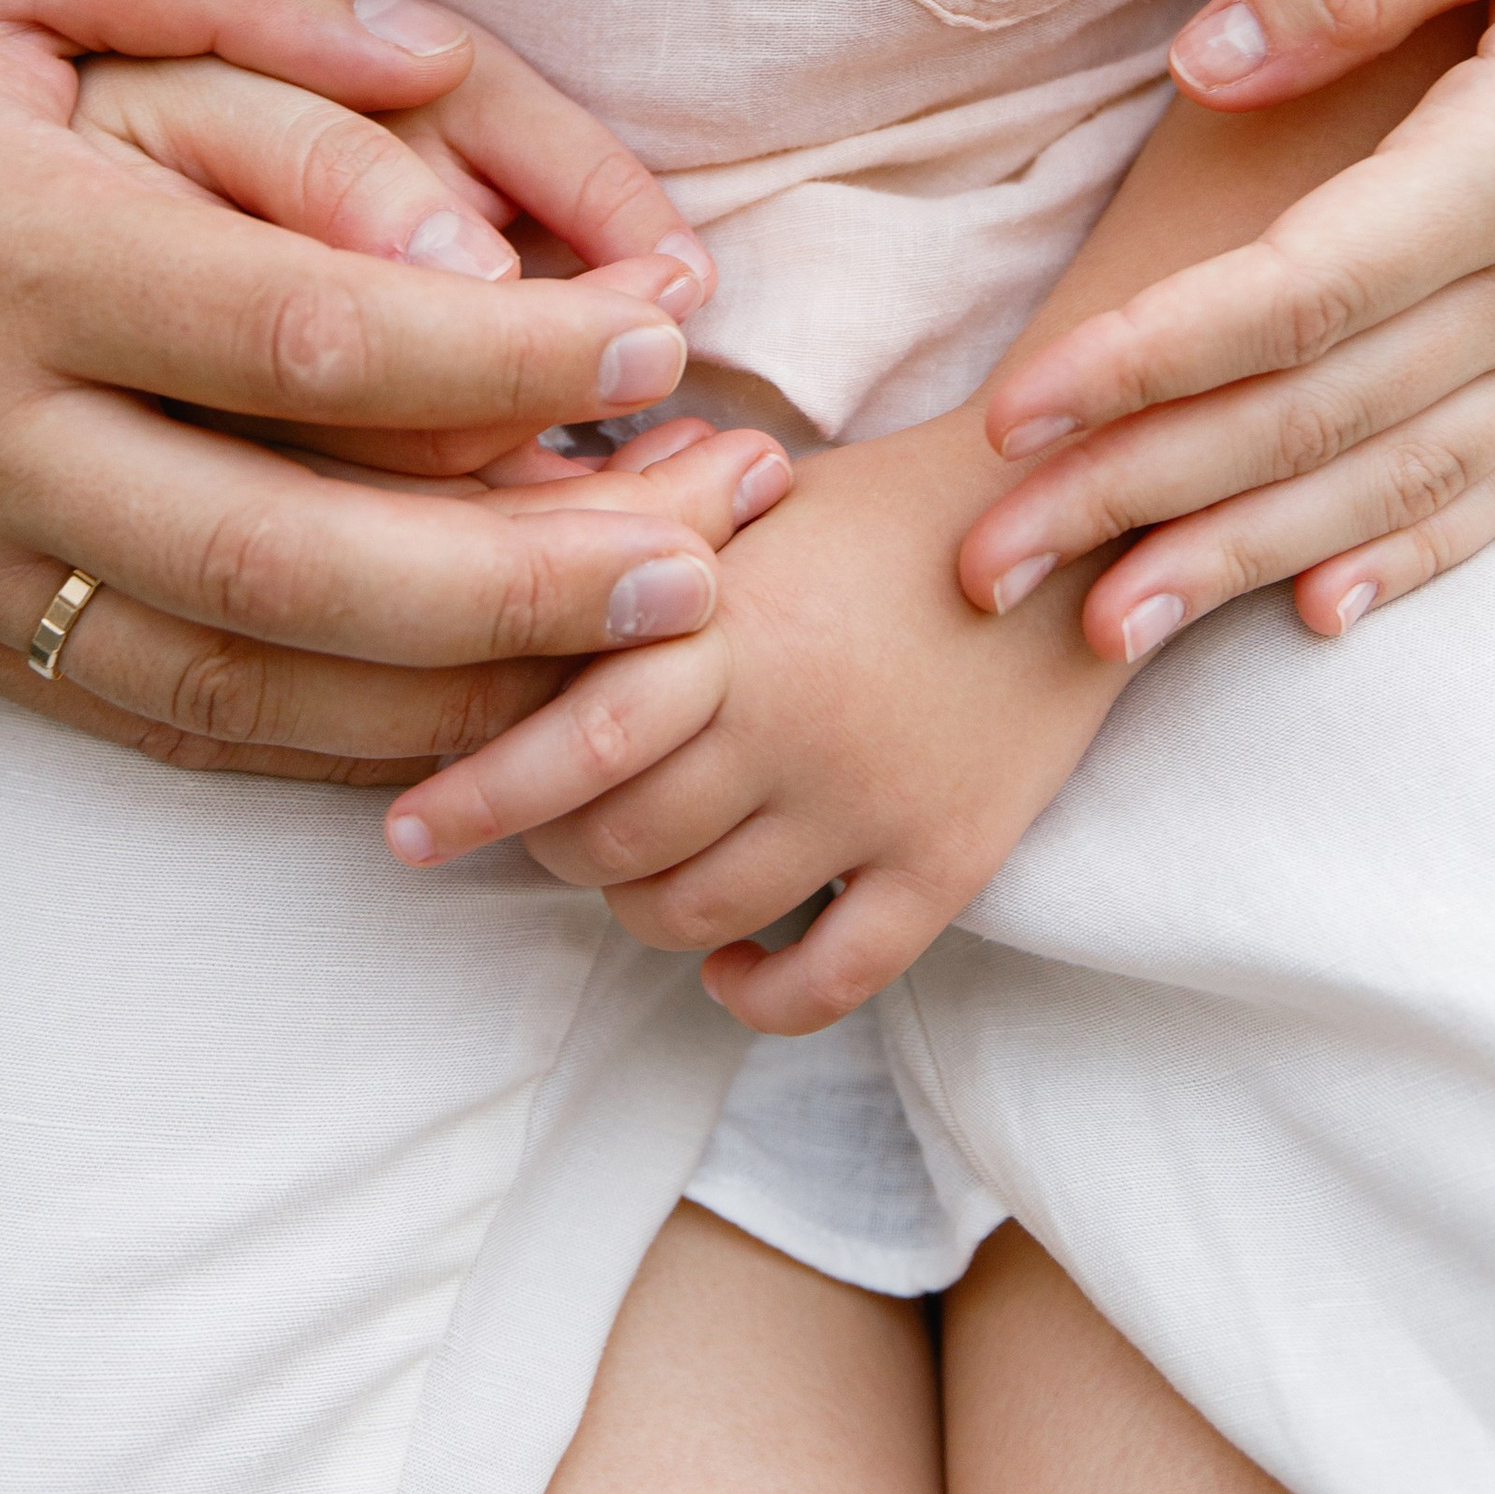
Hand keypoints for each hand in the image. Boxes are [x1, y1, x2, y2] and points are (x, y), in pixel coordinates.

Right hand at [0, 0, 780, 761]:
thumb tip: (439, 51)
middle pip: (294, 560)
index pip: (308, 330)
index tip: (664, 335)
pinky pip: (155, 724)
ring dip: (452, 700)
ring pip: (237, 687)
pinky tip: (457, 728)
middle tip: (702, 565)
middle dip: (522, 582)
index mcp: (4, 244)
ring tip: (628, 675)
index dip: (513, 352)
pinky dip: (321, 747)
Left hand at [383, 413, 1125, 1034]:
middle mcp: (796, 724)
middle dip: (555, 848)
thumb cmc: (892, 503)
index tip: (409, 831)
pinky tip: (728, 961)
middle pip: (617, 843)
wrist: (1085, 520)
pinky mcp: (948, 863)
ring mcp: (872, 803)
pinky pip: (825, 981)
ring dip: (638, 911)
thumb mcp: (759, 502)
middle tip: (541, 829)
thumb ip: (646, 557)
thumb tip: (511, 596)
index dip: (479, 794)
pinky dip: (753, 992)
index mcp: (739, 621)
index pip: (576, 734)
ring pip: (698, 916)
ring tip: (633, 873)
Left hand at [963, 0, 1494, 654]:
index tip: (1013, 415)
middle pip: (1322, 417)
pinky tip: (1322, 612)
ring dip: (1244, 562)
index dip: (1150, 363)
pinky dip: (1414, 553)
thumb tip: (1203, 67)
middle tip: (984, 565)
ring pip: (1402, 478)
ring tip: (1105, 634)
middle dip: (1143, 499)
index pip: (1304, 293)